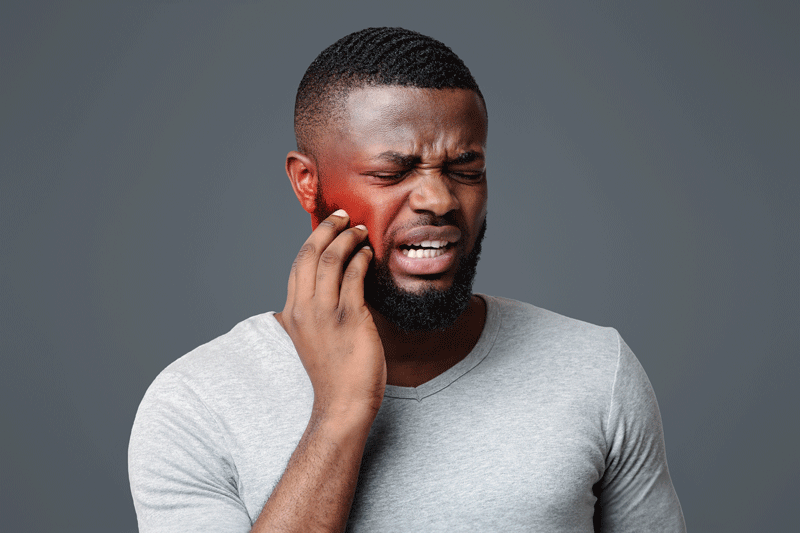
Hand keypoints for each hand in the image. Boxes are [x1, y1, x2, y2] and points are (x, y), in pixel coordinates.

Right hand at [277, 210, 385, 420]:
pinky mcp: (349, 319)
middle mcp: (304, 310)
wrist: (342, 404)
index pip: (298, 265)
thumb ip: (315, 313)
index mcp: (292, 313)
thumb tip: (329, 287)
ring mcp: (325, 314)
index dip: (314, 239)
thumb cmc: (333, 374)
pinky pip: (354, 277)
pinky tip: (369, 254)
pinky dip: (361, 259)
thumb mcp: (313, 338)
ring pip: (331, 261)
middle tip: (344, 216)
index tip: (329, 224)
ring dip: (347, 240)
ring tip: (360, 230)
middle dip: (328, 229)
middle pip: (310, 255)